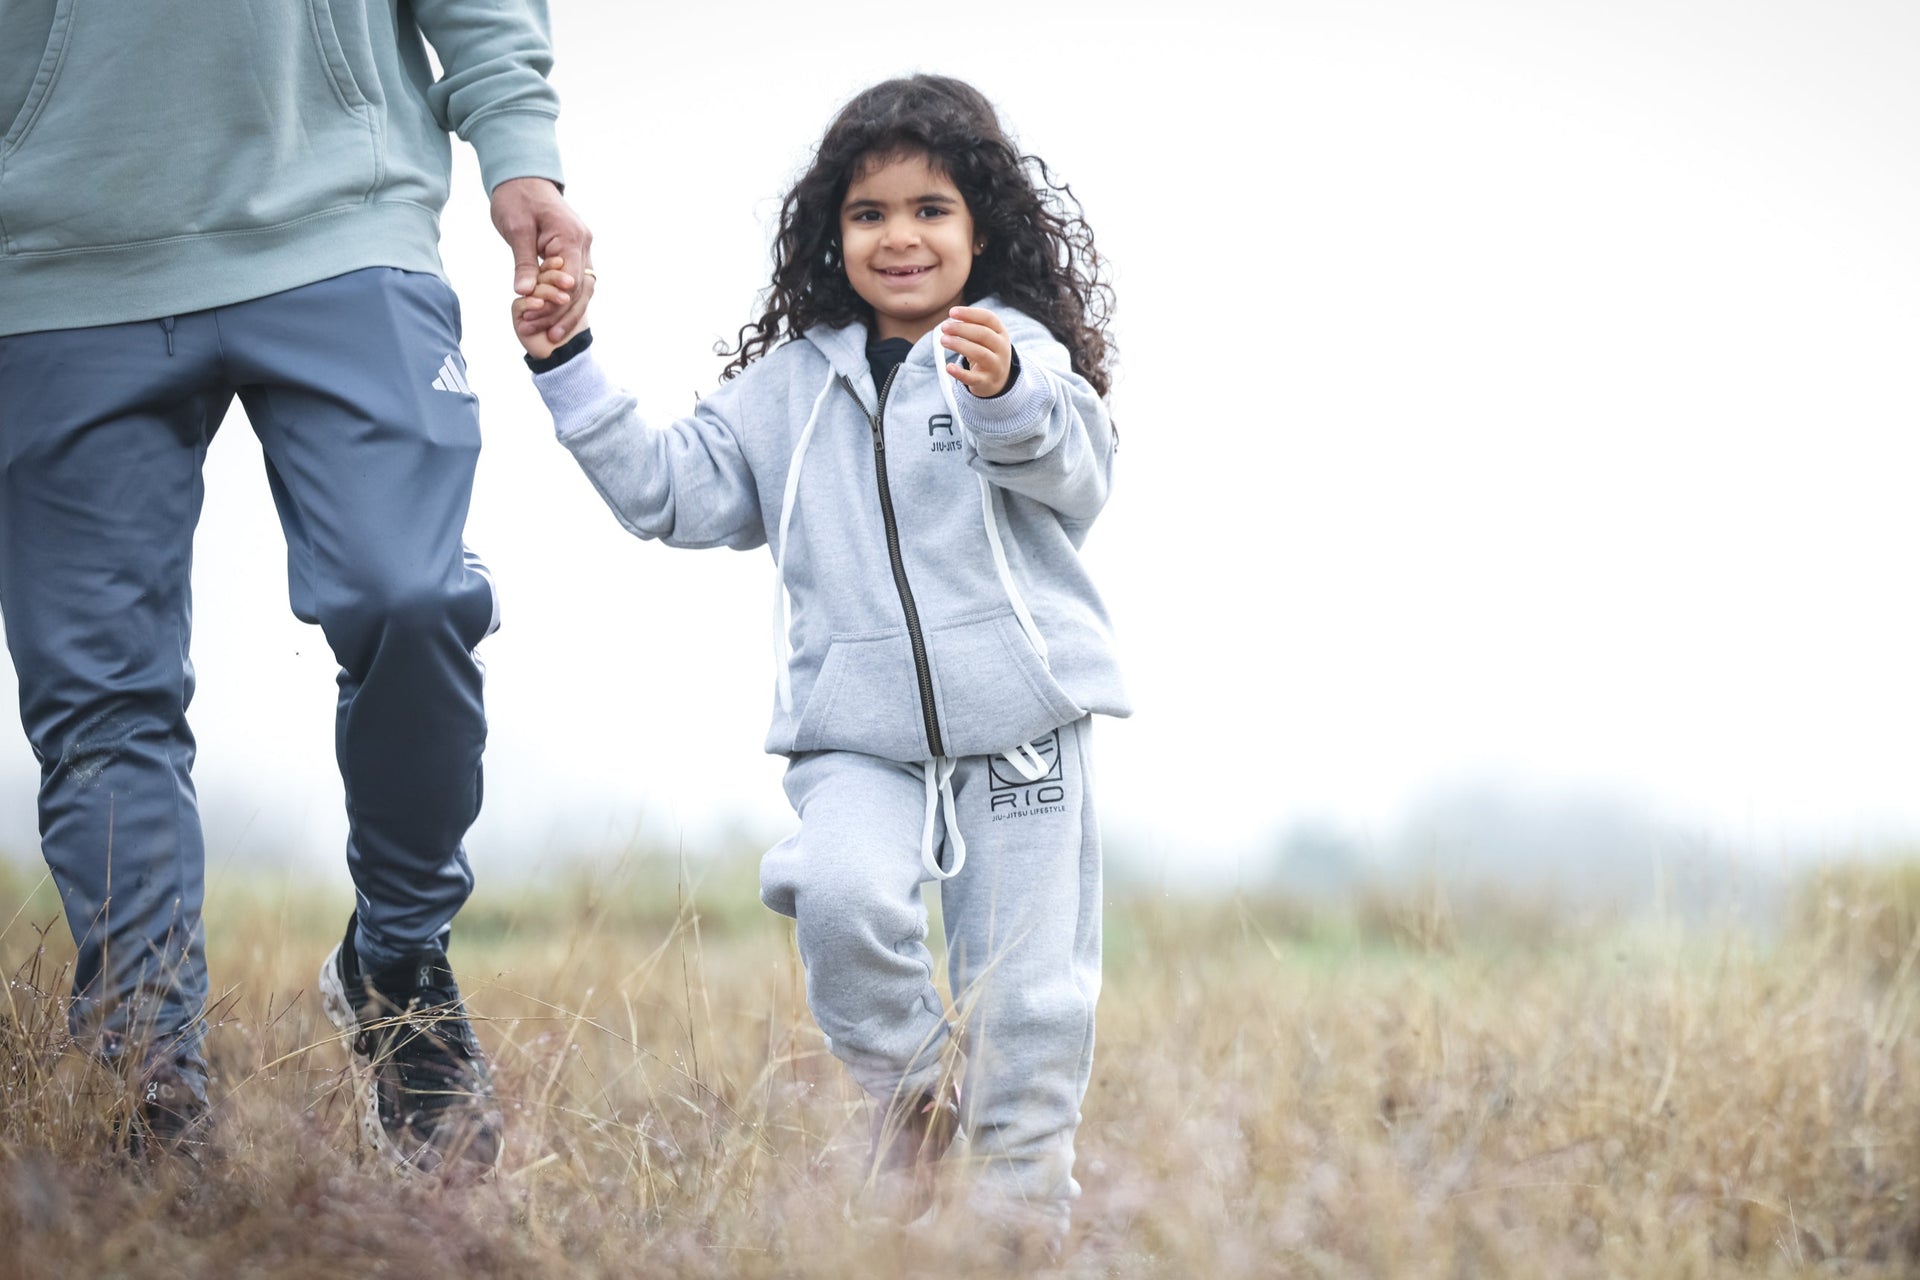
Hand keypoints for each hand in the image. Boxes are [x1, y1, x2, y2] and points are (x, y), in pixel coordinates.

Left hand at [491, 176, 594, 342]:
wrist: (524, 178)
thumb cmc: (517, 198)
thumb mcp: (516, 229)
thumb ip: (524, 262)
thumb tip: (525, 293)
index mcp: (571, 236)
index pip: (570, 280)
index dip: (554, 304)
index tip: (533, 319)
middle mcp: (584, 243)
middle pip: (581, 290)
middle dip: (561, 314)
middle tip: (541, 334)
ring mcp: (583, 248)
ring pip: (584, 290)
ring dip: (567, 313)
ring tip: (549, 334)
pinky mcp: (576, 252)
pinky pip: (578, 283)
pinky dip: (567, 301)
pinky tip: (553, 318)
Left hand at [940, 306, 1013, 396]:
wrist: (999, 380)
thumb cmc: (986, 351)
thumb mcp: (984, 338)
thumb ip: (971, 326)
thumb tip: (952, 317)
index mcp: (1001, 333)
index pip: (988, 318)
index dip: (970, 313)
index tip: (951, 312)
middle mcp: (1002, 349)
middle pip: (983, 334)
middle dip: (962, 329)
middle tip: (944, 327)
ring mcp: (996, 366)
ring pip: (980, 354)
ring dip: (960, 345)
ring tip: (943, 340)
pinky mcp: (986, 382)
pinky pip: (973, 378)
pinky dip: (960, 373)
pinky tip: (948, 367)